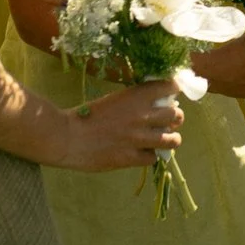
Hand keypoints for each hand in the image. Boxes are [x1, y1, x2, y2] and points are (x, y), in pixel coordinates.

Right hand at [56, 79, 185, 170]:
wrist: (67, 137)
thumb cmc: (85, 115)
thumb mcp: (113, 100)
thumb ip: (134, 101)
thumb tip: (154, 104)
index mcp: (136, 96)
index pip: (171, 86)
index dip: (174, 90)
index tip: (171, 94)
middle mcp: (142, 115)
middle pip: (177, 115)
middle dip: (175, 118)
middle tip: (167, 122)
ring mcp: (138, 138)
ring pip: (172, 140)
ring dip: (170, 139)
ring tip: (164, 140)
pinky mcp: (131, 157)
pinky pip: (154, 158)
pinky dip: (151, 156)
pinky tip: (143, 153)